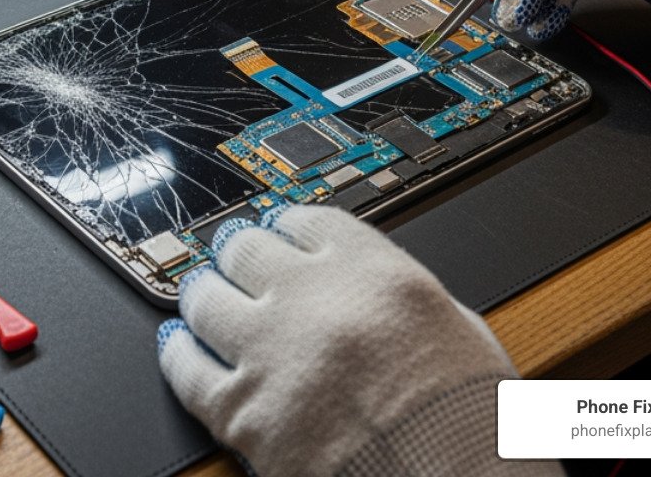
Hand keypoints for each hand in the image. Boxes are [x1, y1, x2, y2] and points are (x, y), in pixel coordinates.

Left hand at [157, 207, 547, 476]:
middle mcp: (316, 303)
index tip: (278, 230)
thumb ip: (405, 299)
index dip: (286, 224)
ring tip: (204, 300)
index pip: (309, 220)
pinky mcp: (242, 413)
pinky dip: (179, 355)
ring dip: (203, 297)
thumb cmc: (471, 430)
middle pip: (246, 249)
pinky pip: (185, 369)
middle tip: (234, 264)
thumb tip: (372, 288)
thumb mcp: (461, 335)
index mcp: (377, 277)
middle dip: (238, 256)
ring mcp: (272, 355)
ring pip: (204, 298)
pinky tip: (181, 348)